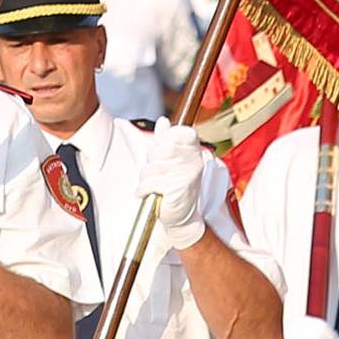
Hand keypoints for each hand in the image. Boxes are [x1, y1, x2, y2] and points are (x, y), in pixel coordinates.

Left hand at [133, 123, 206, 251]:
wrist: (183, 217)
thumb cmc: (175, 186)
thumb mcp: (172, 160)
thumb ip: (166, 139)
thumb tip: (163, 121)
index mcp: (194, 149)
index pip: (176, 132)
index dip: (163, 141)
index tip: (162, 154)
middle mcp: (194, 159)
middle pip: (160, 149)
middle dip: (151, 162)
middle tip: (156, 172)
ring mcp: (187, 174)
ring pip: (152, 167)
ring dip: (146, 178)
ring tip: (154, 186)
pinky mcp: (178, 189)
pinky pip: (150, 183)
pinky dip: (144, 190)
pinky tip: (150, 194)